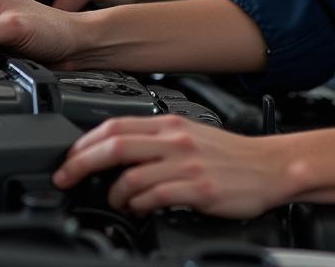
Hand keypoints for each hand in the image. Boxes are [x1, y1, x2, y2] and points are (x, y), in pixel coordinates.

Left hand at [52, 115, 292, 217]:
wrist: (269, 167)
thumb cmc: (229, 156)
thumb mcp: (189, 136)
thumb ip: (155, 141)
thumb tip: (116, 152)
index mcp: (170, 125)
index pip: (115, 126)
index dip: (84, 144)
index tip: (68, 160)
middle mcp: (175, 140)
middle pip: (115, 145)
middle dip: (81, 164)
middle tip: (65, 178)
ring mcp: (186, 164)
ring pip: (131, 175)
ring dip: (113, 194)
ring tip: (115, 202)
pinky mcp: (198, 189)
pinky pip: (155, 197)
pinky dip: (138, 206)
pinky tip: (139, 210)